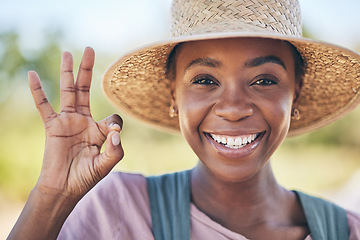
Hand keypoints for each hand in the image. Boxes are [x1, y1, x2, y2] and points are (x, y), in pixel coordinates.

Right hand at [29, 47, 123, 199]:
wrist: (64, 188)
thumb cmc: (86, 177)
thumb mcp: (106, 164)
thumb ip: (116, 149)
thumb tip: (117, 132)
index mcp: (99, 130)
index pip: (112, 118)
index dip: (114, 124)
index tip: (112, 135)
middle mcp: (83, 121)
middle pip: (85, 90)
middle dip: (88, 70)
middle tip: (89, 49)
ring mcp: (67, 121)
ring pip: (67, 91)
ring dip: (68, 72)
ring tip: (68, 53)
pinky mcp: (52, 126)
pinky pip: (44, 105)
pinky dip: (38, 91)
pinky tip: (33, 75)